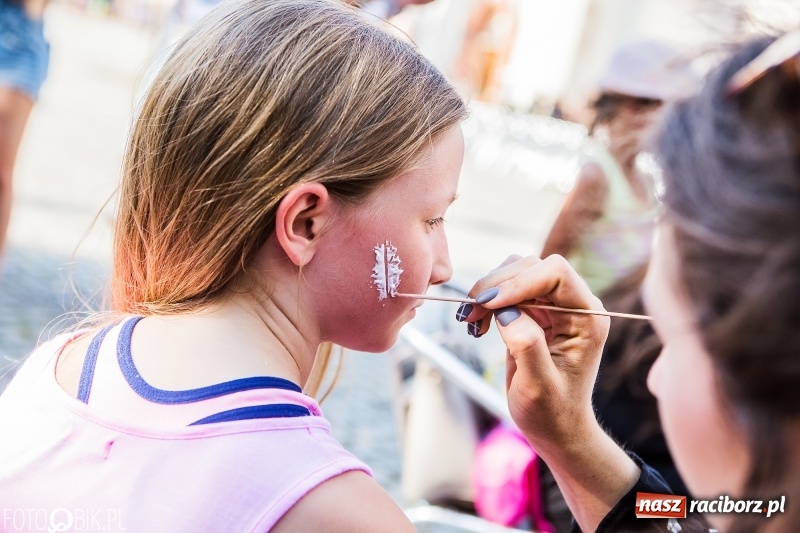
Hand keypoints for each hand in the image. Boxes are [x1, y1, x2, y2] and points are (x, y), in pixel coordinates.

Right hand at [461, 254, 608, 452]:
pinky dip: (486, 302)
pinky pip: (506, 290)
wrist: (555, 428)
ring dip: (488, 291)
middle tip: (469, 314)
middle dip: (497, 285)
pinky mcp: (534, 312)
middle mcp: (573, 305)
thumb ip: (527, 345)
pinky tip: (477, 324)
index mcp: (587, 317)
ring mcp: (553, 306)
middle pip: (531, 267)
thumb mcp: (539, 386)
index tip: (489, 304)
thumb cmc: (553, 412)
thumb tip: (506, 312)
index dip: (520, 282)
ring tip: (471, 321)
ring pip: (515, 273)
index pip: (556, 273)